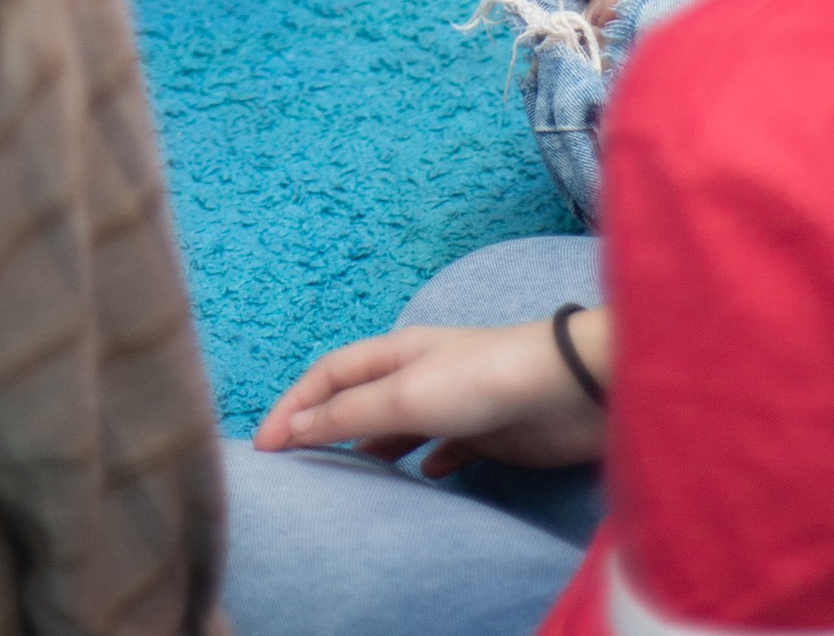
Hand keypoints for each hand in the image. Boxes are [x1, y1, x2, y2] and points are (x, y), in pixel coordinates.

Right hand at [255, 318, 606, 474]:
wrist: (569, 390)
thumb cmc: (484, 380)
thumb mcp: (408, 395)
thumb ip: (352, 412)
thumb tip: (295, 426)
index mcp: (395, 352)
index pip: (329, 375)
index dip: (293, 405)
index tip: (264, 445)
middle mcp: (420, 372)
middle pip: (359, 398)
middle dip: (325, 426)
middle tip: (298, 465)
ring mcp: (454, 402)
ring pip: (397, 426)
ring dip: (371, 448)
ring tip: (348, 480)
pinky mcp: (485, 431)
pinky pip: (442, 449)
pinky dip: (425, 464)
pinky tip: (423, 481)